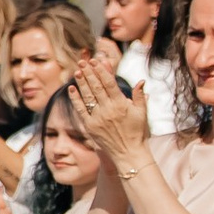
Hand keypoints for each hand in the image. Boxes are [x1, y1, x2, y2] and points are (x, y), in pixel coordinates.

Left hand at [67, 55, 150, 169]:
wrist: (128, 153)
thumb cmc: (137, 132)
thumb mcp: (142, 113)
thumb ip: (140, 96)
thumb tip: (141, 81)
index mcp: (121, 104)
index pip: (109, 83)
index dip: (101, 71)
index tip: (96, 60)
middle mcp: (108, 110)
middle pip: (96, 87)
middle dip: (89, 73)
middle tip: (83, 61)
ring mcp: (98, 118)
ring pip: (87, 96)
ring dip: (81, 82)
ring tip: (77, 70)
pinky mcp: (90, 126)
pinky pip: (80, 109)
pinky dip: (75, 99)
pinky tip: (71, 88)